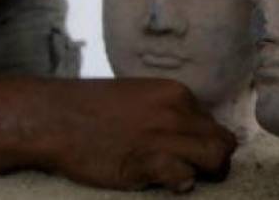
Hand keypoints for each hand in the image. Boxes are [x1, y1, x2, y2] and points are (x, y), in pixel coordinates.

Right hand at [0, 77, 235, 191]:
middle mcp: (178, 111)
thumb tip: (191, 134)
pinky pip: (185, 176)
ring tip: (187, 178)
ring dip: (205, 173)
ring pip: (215, 157)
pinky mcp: (148, 160)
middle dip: (217, 161)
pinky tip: (170, 183)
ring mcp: (165, 135)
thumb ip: (170, 111)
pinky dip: (182, 183)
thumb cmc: (94, 109)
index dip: (207, 143)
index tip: (194, 154)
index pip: (214, 123)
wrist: (55, 117)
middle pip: (223, 141)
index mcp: (178, 94)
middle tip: (201, 173)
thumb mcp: (143, 96)